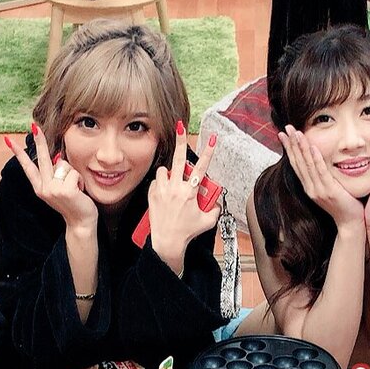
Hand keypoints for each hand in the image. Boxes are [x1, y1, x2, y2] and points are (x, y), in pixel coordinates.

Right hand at [10, 123, 97, 230]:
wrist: (81, 223)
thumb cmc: (73, 204)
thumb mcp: (59, 189)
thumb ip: (55, 175)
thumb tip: (57, 156)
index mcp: (40, 187)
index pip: (28, 167)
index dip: (19, 153)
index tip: (8, 140)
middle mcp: (43, 188)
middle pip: (42, 158)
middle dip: (39, 140)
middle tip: (35, 125)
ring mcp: (52, 189)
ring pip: (63, 165)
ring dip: (73, 174)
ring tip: (75, 188)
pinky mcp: (64, 190)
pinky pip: (73, 173)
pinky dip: (80, 180)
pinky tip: (80, 191)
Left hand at [147, 127, 220, 269]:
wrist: (167, 242)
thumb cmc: (187, 232)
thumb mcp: (207, 221)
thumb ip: (215, 208)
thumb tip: (217, 201)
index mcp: (189, 192)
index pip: (202, 168)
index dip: (208, 152)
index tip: (212, 139)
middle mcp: (175, 188)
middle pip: (179, 159)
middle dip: (181, 140)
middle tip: (180, 126)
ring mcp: (162, 190)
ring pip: (165, 170)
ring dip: (170, 172)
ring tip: (173, 184)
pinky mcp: (152, 194)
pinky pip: (156, 182)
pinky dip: (161, 184)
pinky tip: (165, 193)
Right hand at [282, 126, 364, 229]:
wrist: (351, 224)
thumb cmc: (344, 206)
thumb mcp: (331, 188)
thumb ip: (325, 176)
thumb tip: (322, 162)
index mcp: (310, 187)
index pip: (297, 164)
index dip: (289, 148)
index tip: (284, 134)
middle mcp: (311, 188)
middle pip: (298, 162)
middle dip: (291, 144)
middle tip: (286, 128)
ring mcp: (319, 190)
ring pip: (307, 165)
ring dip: (301, 147)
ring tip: (296, 132)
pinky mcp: (329, 190)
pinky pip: (321, 172)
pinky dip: (316, 159)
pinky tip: (312, 147)